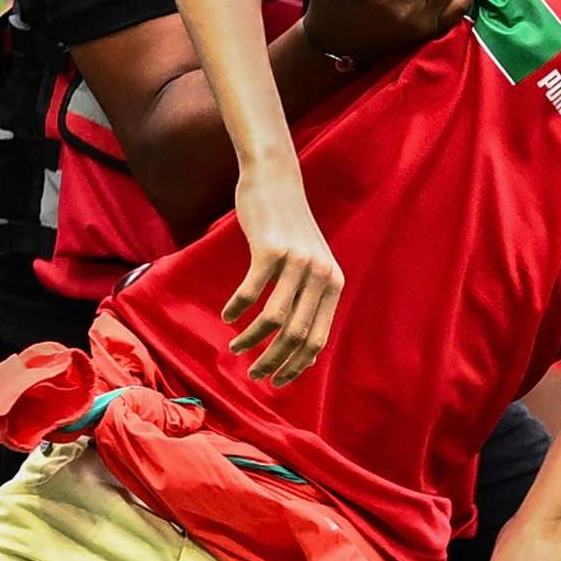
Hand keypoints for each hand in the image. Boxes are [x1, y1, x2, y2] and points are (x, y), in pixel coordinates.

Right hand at [222, 165, 342, 382]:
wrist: (276, 180)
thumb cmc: (288, 227)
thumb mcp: (310, 263)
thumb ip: (309, 298)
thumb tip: (301, 348)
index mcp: (334, 284)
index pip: (318, 339)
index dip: (297, 365)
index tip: (277, 381)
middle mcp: (321, 275)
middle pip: (296, 335)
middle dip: (273, 361)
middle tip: (253, 373)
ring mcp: (297, 262)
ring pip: (273, 319)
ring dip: (251, 340)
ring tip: (235, 347)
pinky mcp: (270, 250)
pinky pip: (251, 292)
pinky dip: (237, 309)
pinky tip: (227, 316)